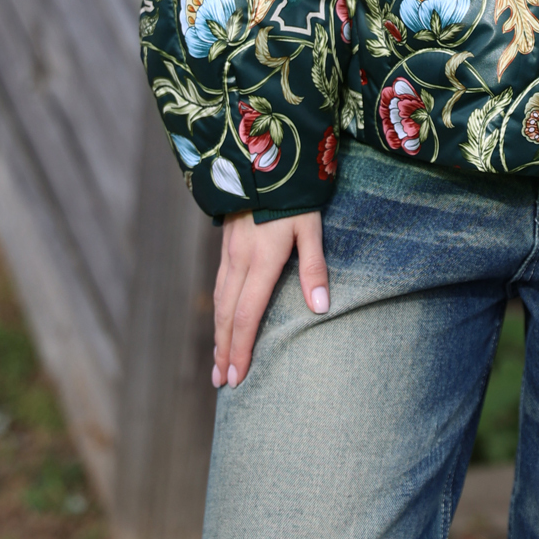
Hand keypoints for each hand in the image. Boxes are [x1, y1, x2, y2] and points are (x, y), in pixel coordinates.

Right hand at [212, 209, 328, 387]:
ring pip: (219, 301)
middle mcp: (240, 260)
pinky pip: (219, 285)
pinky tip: (222, 320)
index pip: (246, 315)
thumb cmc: (294, 194)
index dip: (241, 348)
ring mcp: (230, 251)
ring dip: (218, 333)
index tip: (238, 377)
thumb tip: (320, 309)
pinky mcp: (228, 243)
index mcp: (262, 261)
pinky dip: (218, 310)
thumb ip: (314, 268)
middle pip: (226, 315)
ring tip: (218, 361)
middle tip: (222, 382)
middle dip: (224, 350)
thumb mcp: (311, 227)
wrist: (262, 156)